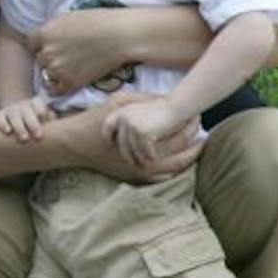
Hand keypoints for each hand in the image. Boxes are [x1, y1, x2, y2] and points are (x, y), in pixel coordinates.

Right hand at [0, 98, 50, 142]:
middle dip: (32, 123)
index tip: (44, 119)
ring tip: (25, 139)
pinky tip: (8, 132)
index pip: (38, 103)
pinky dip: (2, 124)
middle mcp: (23, 105)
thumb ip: (52, 122)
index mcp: (36, 103)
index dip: (41, 110)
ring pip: (13, 115)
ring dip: (19, 127)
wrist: (21, 118)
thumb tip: (59, 129)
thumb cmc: (40, 122)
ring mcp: (11, 109)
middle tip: (38, 136)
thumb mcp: (48, 119)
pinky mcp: (0, 115)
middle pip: (26, 111)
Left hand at [29, 8, 129, 93]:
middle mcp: (46, 52)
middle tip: (69, 57)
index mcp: (44, 33)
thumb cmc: (99, 21)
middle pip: (40, 60)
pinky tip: (74, 78)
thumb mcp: (69, 17)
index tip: (55, 46)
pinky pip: (57, 88)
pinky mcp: (69, 82)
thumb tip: (49, 36)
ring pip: (48, 74)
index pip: (32, 43)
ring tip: (75, 66)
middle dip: (51, 58)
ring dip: (57, 72)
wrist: (119, 36)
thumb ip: (54, 28)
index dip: (43, 45)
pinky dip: (63, 85)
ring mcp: (57, 68)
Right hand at [53, 98, 200, 181]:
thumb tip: (168, 99)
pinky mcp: (133, 178)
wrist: (74, 144)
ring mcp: (139, 173)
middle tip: (203, 131)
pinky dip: (175, 170)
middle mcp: (144, 162)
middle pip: (180, 155)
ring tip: (199, 146)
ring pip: (174, 170)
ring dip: (189, 158)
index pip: (178, 136)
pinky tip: (183, 161)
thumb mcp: (119, 101)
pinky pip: (161, 179)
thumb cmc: (95, 120)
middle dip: (195, 142)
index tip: (199, 115)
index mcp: (144, 142)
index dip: (191, 125)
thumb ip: (145, 100)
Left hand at [103, 97, 191, 168]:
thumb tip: (126, 138)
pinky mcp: (140, 131)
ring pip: (132, 148)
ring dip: (139, 157)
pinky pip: (142, 149)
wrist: (175, 107)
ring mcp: (130, 124)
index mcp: (122, 111)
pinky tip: (154, 158)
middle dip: (126, 154)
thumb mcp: (142, 112)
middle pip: (121, 142)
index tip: (110, 147)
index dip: (108, 138)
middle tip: (132, 163)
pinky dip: (148, 155)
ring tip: (145, 164)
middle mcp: (123, 117)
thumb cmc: (162, 110)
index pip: (107, 126)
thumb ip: (132, 120)